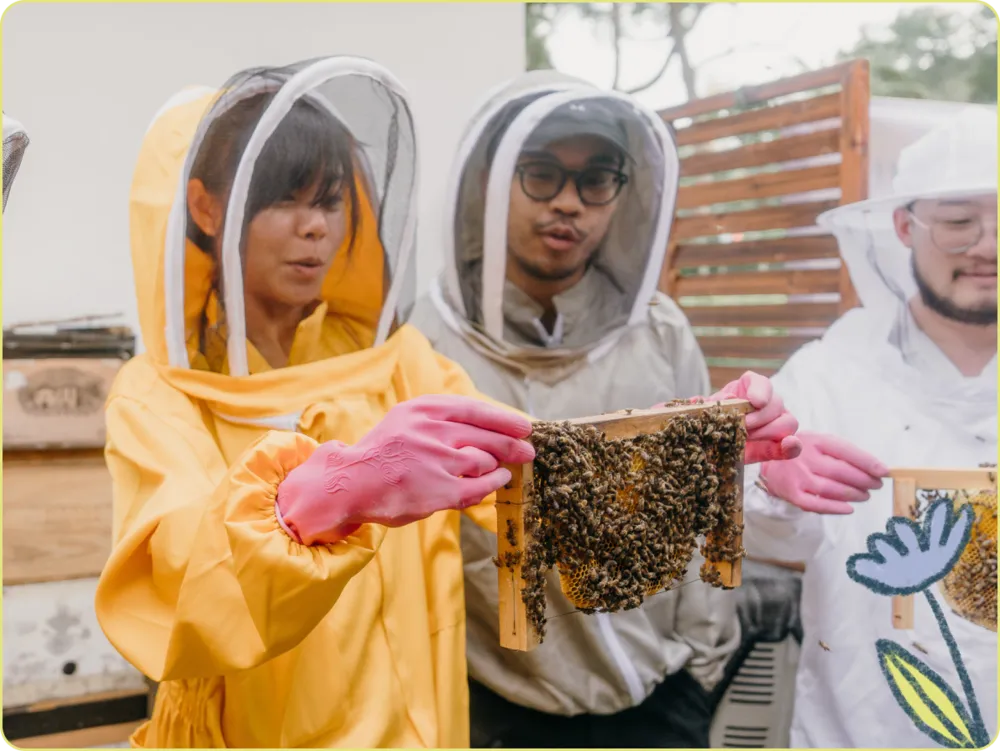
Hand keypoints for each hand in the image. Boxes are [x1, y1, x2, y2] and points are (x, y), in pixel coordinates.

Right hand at [276, 395, 534, 544]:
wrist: (350, 483)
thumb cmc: (381, 454)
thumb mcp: (404, 420)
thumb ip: (437, 419)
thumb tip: (480, 425)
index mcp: (423, 410)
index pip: (474, 409)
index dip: (503, 418)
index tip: (522, 425)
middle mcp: (432, 431)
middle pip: (487, 435)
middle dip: (512, 443)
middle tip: (527, 450)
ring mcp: (437, 460)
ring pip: (484, 459)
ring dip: (499, 464)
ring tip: (506, 468)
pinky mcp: (439, 489)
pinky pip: (478, 485)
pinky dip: (493, 482)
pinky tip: (499, 480)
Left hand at [705, 371, 801, 463]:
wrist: (710, 444)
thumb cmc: (710, 420)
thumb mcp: (705, 412)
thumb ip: (703, 407)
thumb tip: (699, 402)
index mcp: (748, 389)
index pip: (761, 383)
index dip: (760, 390)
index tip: (754, 401)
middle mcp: (767, 403)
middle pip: (776, 403)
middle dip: (759, 417)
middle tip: (742, 426)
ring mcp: (776, 423)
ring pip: (788, 422)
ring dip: (768, 431)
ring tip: (747, 438)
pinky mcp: (779, 445)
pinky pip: (793, 445)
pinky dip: (792, 446)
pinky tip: (787, 447)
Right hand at [758, 432, 888, 514]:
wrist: (769, 460)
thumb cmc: (803, 451)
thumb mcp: (819, 441)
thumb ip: (843, 452)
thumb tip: (874, 468)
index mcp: (815, 441)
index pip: (846, 451)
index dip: (868, 462)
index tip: (884, 471)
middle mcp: (805, 458)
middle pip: (840, 472)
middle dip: (864, 480)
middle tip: (876, 485)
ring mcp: (797, 477)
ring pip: (831, 489)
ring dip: (853, 494)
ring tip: (865, 496)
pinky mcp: (792, 494)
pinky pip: (816, 504)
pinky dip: (835, 508)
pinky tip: (848, 508)